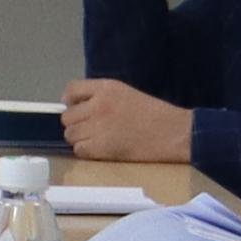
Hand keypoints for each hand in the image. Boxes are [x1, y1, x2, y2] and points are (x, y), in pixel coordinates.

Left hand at [55, 77, 194, 167]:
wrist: (173, 133)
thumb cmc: (154, 114)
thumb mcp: (126, 93)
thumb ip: (101, 96)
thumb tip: (75, 105)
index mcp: (106, 88)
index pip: (71, 90)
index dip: (70, 102)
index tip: (76, 109)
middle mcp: (98, 105)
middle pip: (67, 117)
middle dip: (76, 123)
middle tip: (91, 129)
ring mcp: (98, 126)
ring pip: (70, 135)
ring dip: (80, 138)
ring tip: (97, 140)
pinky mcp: (101, 147)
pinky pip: (79, 150)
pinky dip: (86, 151)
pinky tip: (101, 149)